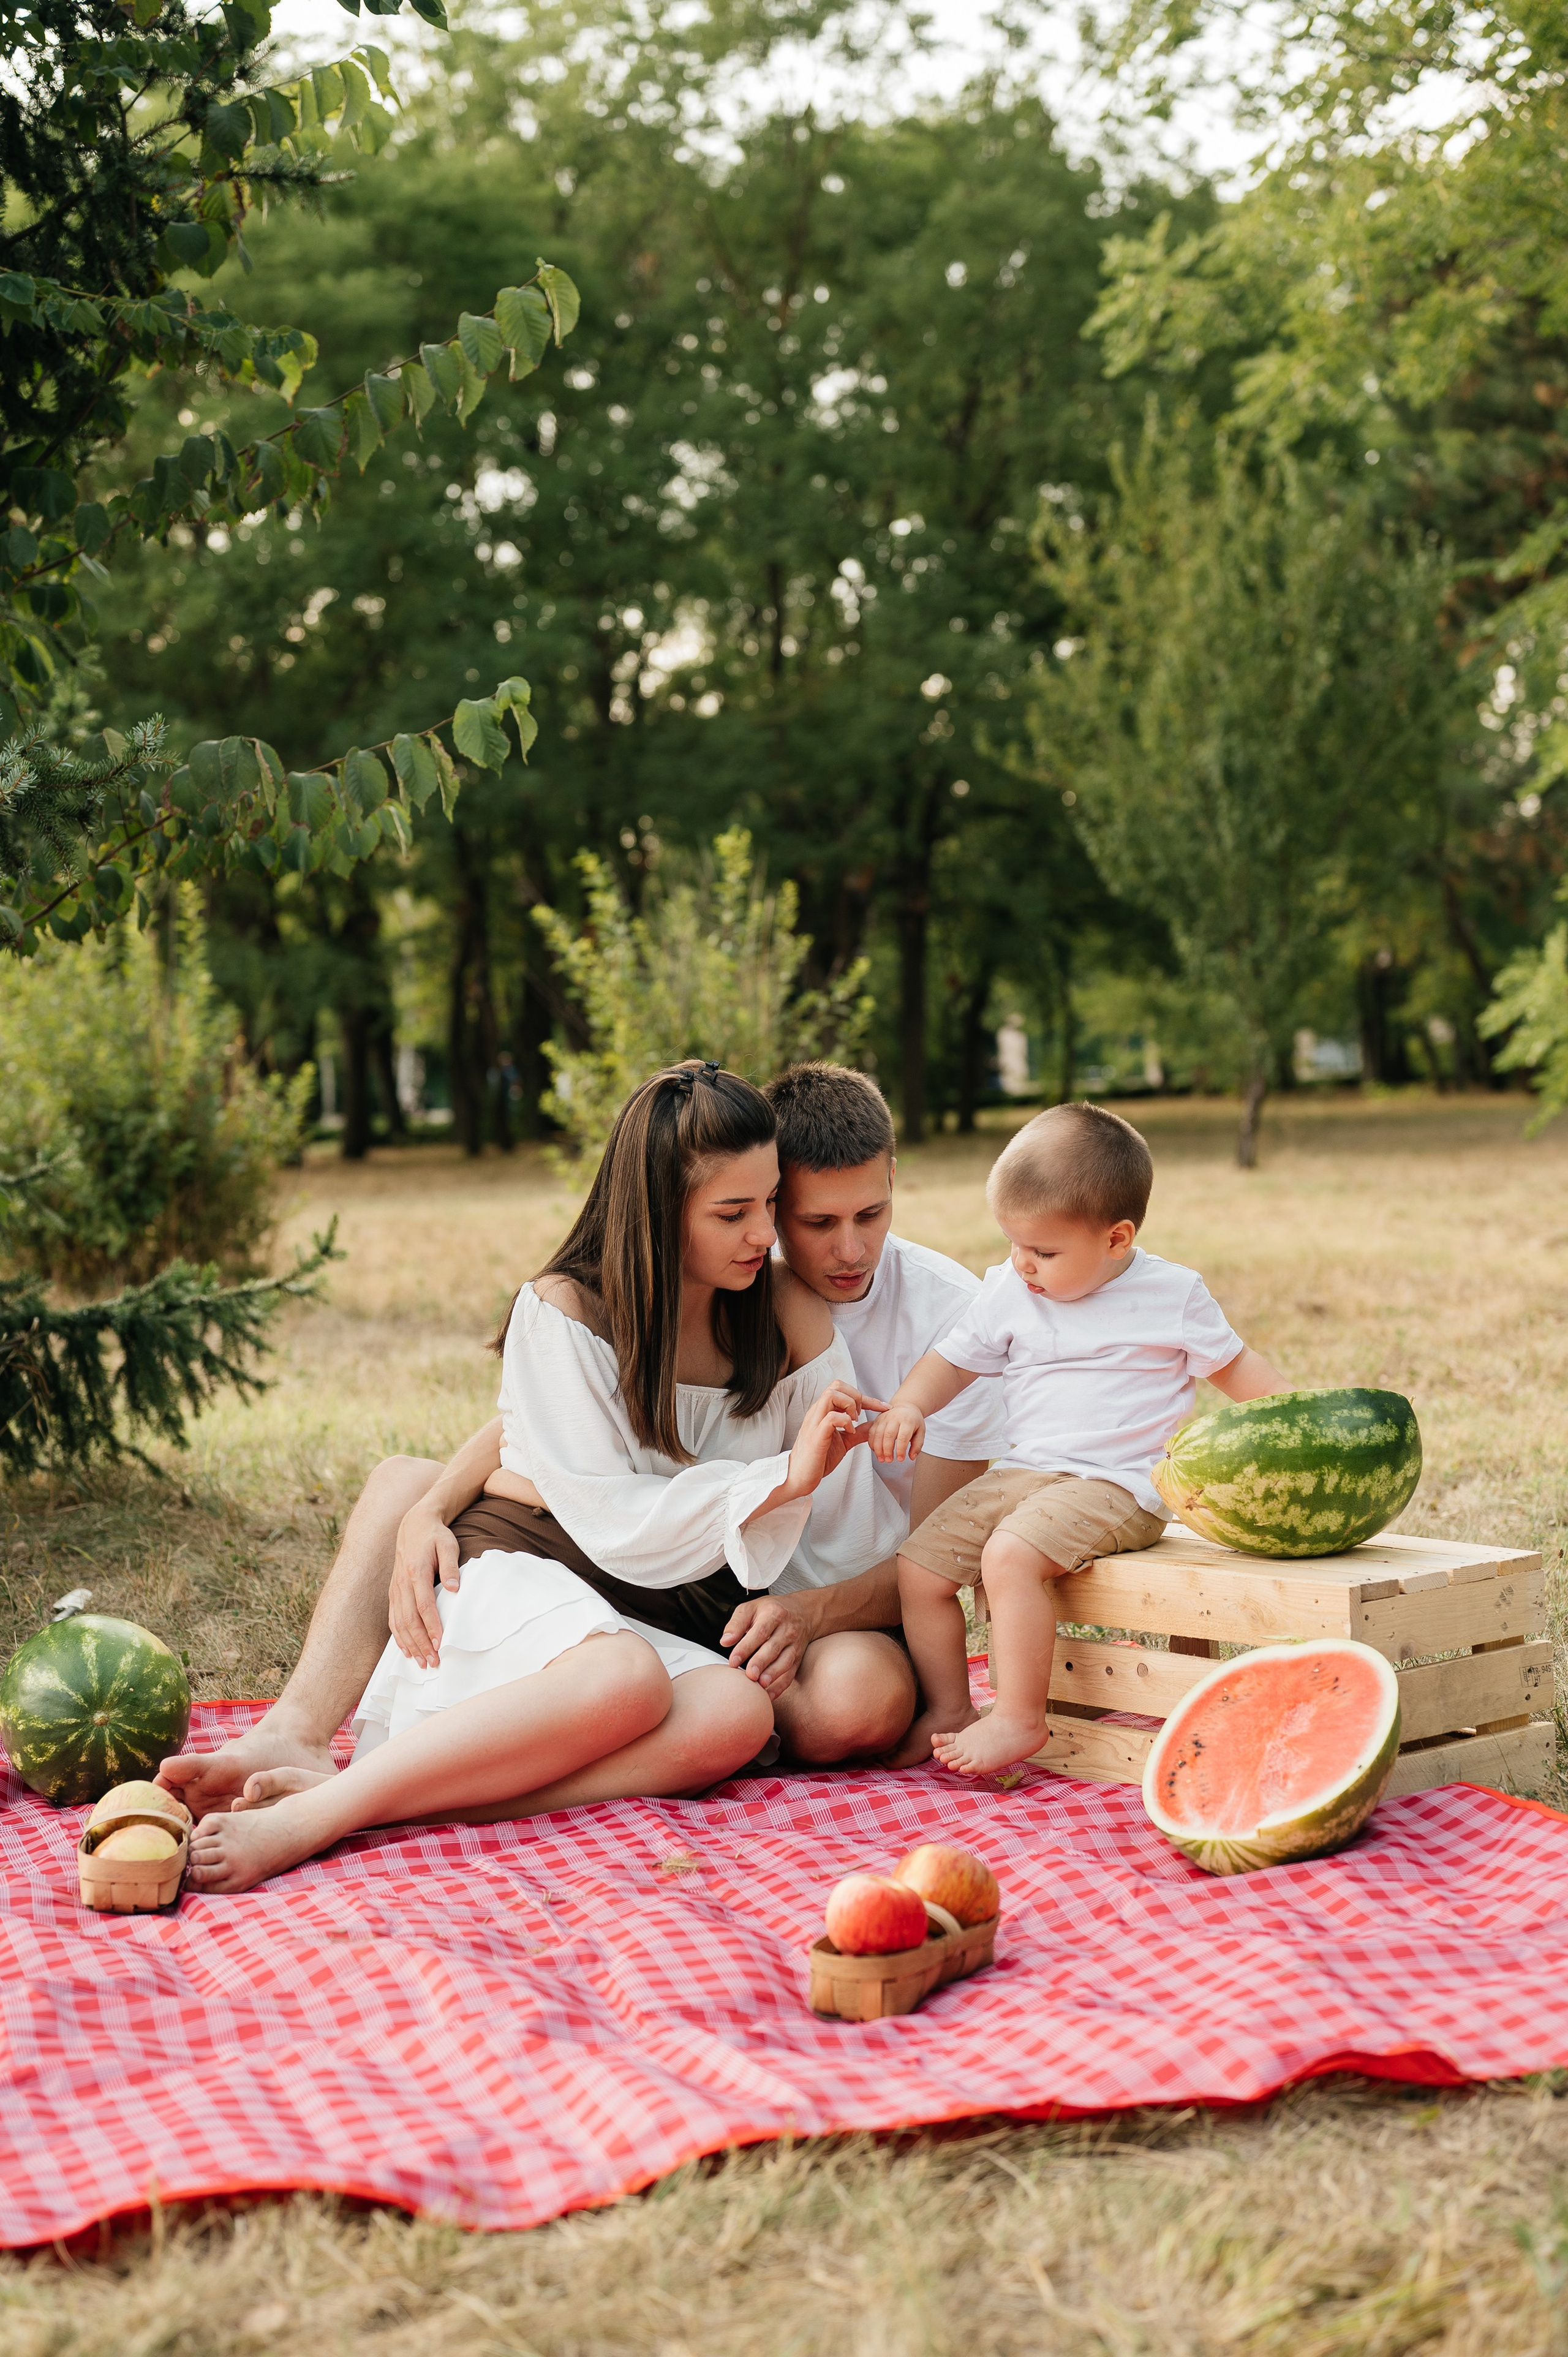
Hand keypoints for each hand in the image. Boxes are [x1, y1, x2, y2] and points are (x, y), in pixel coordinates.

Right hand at [388, 1495, 460, 1666]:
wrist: (414, 1525)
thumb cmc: (435, 1536)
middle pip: (409, 1620)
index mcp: (415, 1572)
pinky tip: (406, 1650)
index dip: (431, 1627)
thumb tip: (454, 1589)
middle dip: (421, 1644)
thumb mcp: (448, 1545)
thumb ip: (450, 1567)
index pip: (424, 1606)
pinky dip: (398, 1637)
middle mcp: (402, 1583)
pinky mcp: (393, 1592)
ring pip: (399, 1623)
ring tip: (421, 1663)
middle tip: (433, 1663)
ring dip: (409, 1645)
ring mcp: (395, 1589)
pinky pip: (393, 1618)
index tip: (440, 1644)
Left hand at [720, 1589, 823, 1697]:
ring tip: (761, 1684)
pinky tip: (769, 1695)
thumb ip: (737, 1623)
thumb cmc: (772, 1610)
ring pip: (785, 1661)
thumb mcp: (752, 1608)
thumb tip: (725, 1641)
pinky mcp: (798, 1658)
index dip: (746, 1647)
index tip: (733, 1660)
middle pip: (773, 1648)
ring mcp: (794, 1645)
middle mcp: (786, 1630)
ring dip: (773, 1674)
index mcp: (773, 1615)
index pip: (759, 1632)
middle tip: (749, 1675)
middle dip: (761, 1662)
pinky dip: (781, 1686)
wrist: (804, 1611)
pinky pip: (791, 1674)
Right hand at [782, 1381, 879, 1501]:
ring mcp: (815, 1422)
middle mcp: (817, 1412)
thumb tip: (874, 1426)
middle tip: (860, 1416)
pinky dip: (845, 1422)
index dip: (868, 1398)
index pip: (844, 1391)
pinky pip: (831, 1418)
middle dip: (856, 1397)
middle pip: (837, 1385)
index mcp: (823, 1412)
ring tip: (853, 1421)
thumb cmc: (819, 1460)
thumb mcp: (843, 1443)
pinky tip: (849, 1432)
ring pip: (832, 1394)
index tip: (884, 1407)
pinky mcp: (816, 1436)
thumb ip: (857, 1432)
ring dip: (849, 1405)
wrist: (800, 1478)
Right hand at [868, 1401, 924, 1463]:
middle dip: (887, 1450)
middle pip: (888, 1435)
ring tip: (881, 1459)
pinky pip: (871, 1432)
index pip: (903, 1437)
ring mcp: (884, 1418)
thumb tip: (911, 1457)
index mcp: (907, 1420)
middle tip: (889, 1460)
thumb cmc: (913, 1420)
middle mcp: (894, 1417)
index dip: (900, 1450)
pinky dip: (872, 1443)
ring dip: (878, 1449)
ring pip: (878, 1434)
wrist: (905, 1406)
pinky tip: (876, 1451)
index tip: (900, 1459)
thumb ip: (917, 1445)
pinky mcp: (876, 1420)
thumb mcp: (921, 1431)